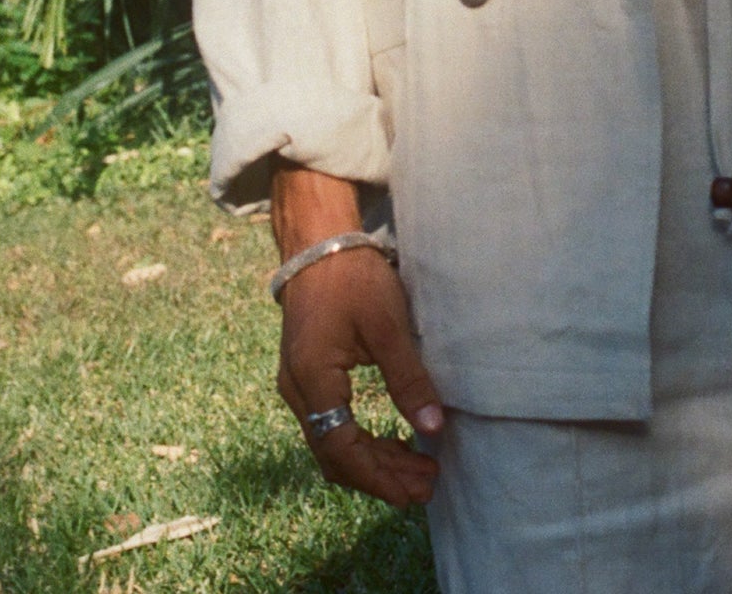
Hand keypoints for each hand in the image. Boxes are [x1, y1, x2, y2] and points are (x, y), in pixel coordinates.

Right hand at [270, 164, 443, 507]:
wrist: (319, 243)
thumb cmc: (353, 277)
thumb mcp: (388, 325)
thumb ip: (409, 378)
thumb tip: (435, 428)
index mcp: (312, 380)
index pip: (341, 449)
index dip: (379, 477)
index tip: (416, 489)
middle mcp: (296, 390)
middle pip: (334, 454)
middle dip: (380, 476)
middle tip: (427, 485)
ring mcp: (297, 384)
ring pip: (331, 443)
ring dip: (372, 461)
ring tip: (418, 469)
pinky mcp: (306, 375)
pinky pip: (330, 424)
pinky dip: (361, 440)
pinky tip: (394, 441)